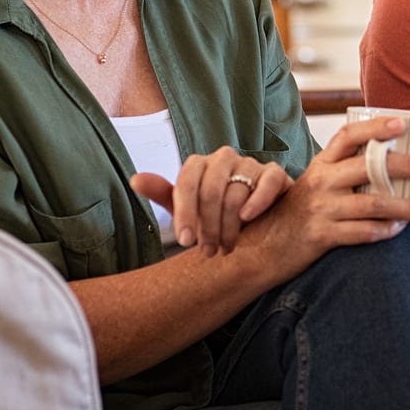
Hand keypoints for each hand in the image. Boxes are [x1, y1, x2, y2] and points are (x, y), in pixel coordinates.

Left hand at [132, 148, 290, 252]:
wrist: (256, 219)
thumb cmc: (216, 214)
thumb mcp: (187, 208)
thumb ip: (164, 194)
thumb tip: (135, 180)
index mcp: (199, 164)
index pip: (186, 184)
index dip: (185, 214)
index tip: (185, 242)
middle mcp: (224, 158)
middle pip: (211, 190)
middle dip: (208, 226)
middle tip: (209, 251)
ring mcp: (251, 163)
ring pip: (236, 191)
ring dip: (230, 225)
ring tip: (227, 247)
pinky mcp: (274, 173)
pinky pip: (267, 181)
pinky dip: (258, 200)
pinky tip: (248, 218)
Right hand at [232, 117, 409, 281]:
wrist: (261, 248)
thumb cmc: (297, 213)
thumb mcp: (314, 183)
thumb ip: (343, 172)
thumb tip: (394, 164)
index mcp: (321, 164)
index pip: (348, 136)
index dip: (375, 127)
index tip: (403, 123)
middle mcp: (321, 182)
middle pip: (369, 167)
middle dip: (405, 166)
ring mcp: (321, 209)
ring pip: (373, 204)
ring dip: (408, 207)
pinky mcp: (321, 236)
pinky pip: (361, 233)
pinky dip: (384, 231)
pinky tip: (401, 230)